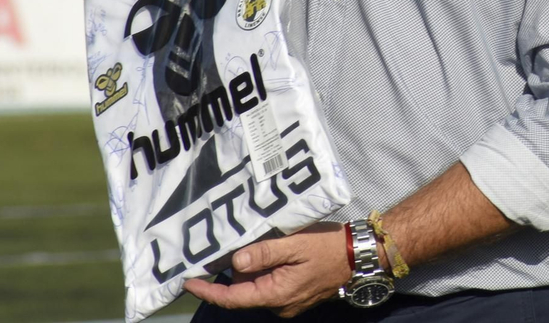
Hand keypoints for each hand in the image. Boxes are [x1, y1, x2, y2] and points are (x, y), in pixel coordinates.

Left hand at [183, 223, 350, 318]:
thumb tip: (234, 263)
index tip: (188, 282)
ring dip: (249, 271)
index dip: (208, 291)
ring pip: (257, 288)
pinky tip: (266, 253)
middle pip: (243, 292)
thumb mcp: (296, 244)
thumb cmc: (330, 247)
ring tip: (245, 247)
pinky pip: (271, 286)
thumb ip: (265, 253)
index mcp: (276, 294)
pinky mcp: (297, 295)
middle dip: (229, 275)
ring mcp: (289, 302)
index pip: (233, 298)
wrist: (361, 255)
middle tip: (218, 252)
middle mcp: (280, 304)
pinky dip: (263, 272)